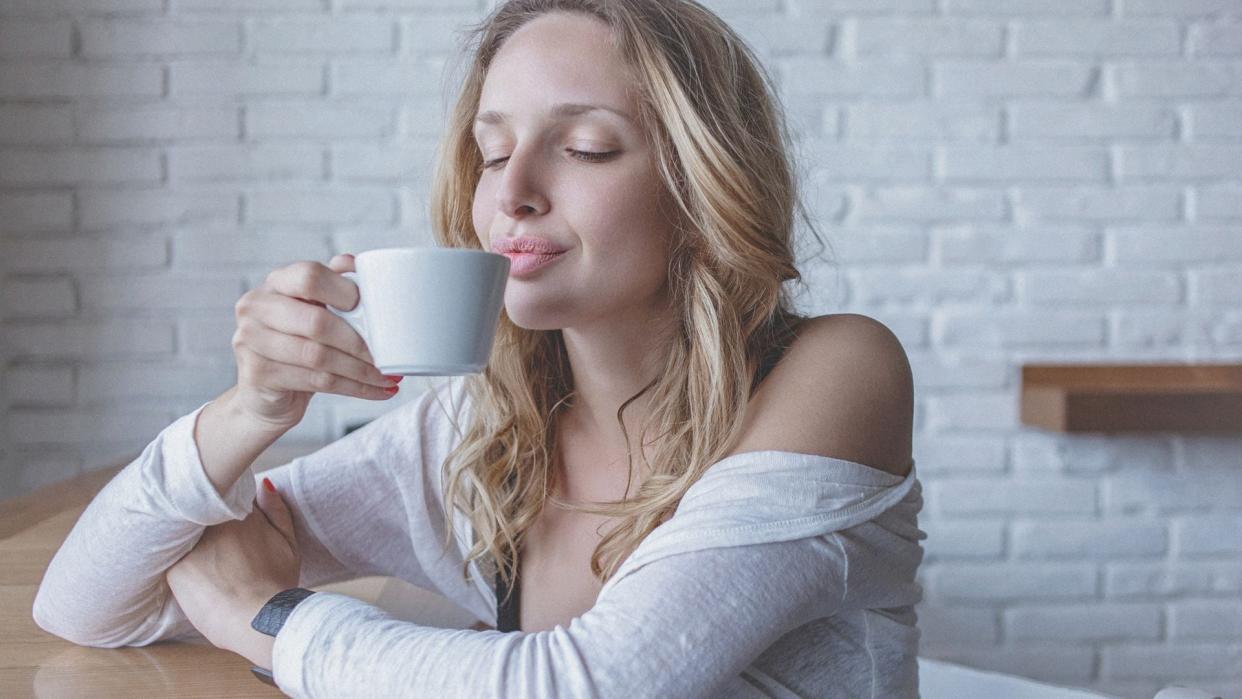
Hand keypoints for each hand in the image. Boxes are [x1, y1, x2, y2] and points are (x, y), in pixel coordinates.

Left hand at [166, 478, 300, 669]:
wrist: (258, 620)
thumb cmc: (277, 584)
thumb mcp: (288, 543)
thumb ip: (277, 509)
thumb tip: (265, 483)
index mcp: (240, 511)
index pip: (227, 497)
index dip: (229, 509)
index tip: (233, 524)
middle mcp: (212, 522)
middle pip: (202, 514)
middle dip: (208, 525)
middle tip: (222, 550)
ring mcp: (191, 544)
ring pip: (185, 538)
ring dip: (192, 546)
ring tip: (209, 568)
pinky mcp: (175, 569)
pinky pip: (174, 562)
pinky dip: (183, 570)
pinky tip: (197, 583)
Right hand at [231, 252, 399, 430]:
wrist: (267, 393)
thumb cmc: (300, 343)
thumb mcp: (316, 310)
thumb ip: (333, 285)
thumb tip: (355, 263)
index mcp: (276, 282)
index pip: (310, 276)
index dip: (346, 292)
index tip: (376, 312)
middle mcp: (256, 307)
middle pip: (316, 321)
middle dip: (359, 342)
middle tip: (388, 355)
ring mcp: (251, 340)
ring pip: (318, 356)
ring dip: (361, 370)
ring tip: (388, 377)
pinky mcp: (258, 374)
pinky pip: (316, 381)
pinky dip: (352, 388)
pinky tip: (375, 390)